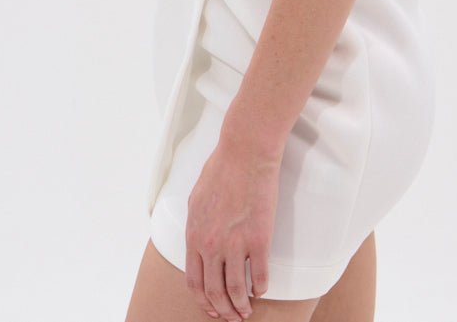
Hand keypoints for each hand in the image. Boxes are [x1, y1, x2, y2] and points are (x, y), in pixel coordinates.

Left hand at [185, 131, 281, 320]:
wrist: (244, 152)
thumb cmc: (221, 168)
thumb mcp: (195, 199)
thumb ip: (196, 226)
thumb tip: (198, 243)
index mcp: (194, 235)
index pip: (194, 281)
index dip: (203, 300)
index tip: (212, 307)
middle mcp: (211, 245)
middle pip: (214, 292)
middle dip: (223, 310)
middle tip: (232, 317)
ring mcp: (235, 243)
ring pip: (236, 290)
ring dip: (242, 306)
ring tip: (247, 310)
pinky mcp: (259, 239)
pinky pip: (260, 275)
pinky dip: (261, 288)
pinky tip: (262, 290)